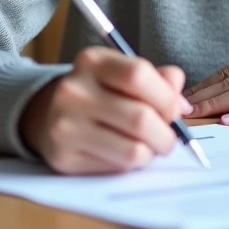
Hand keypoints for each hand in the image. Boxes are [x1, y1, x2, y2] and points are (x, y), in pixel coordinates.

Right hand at [18, 47, 192, 174]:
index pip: (138, 75)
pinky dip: (130, 163)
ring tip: (148, 146)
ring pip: (133, 150)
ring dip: (151, 152)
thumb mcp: (123, 72)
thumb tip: (181, 105)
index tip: (175, 110)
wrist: (47, 113)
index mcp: (92, 61)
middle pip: (140, 118)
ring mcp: (65, 125)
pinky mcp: (64, 157)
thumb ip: (158, 79)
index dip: (166, 97)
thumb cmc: (99, 91)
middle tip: (168, 137)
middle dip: (166, 134)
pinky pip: (116, 167)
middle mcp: (73, 90)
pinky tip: (123, 151)